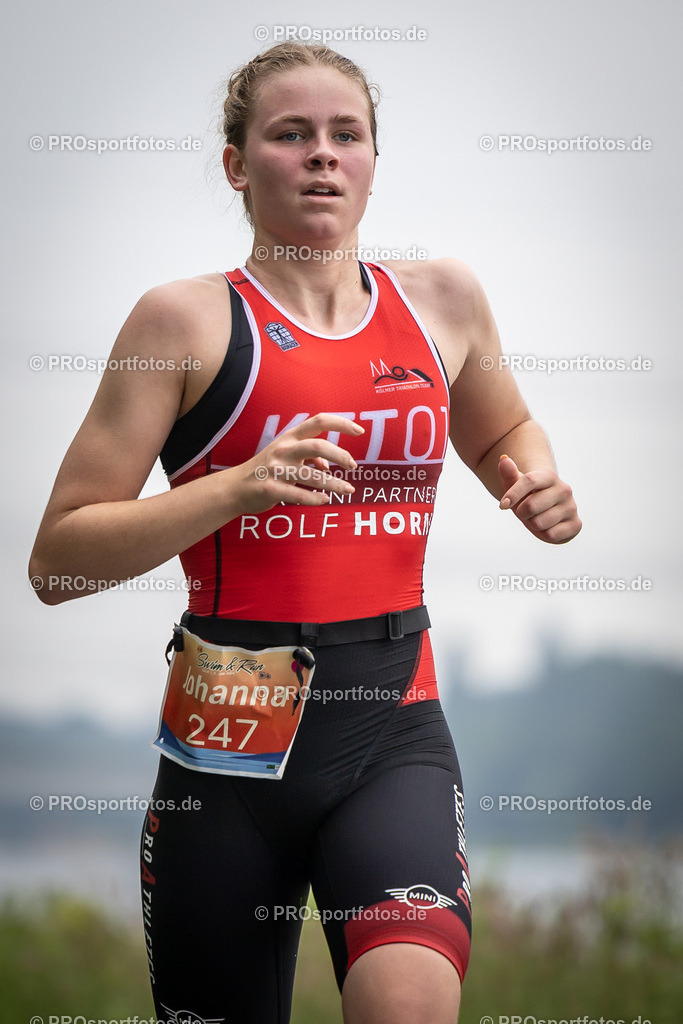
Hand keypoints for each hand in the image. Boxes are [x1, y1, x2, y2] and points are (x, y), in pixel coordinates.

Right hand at [235, 413, 363, 515]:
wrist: (235, 487)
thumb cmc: (266, 469)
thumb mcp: (285, 455)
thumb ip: (308, 456)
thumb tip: (328, 466)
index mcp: (289, 437)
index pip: (318, 421)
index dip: (341, 423)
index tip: (359, 431)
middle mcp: (283, 450)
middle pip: (318, 446)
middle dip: (340, 456)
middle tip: (353, 466)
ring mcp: (276, 469)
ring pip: (313, 477)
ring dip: (335, 484)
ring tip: (348, 490)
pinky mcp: (271, 489)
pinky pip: (300, 496)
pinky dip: (316, 499)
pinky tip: (325, 500)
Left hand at [497, 454, 581, 543]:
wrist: (549, 511)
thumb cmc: (528, 497)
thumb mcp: (517, 486)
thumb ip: (509, 474)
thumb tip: (503, 459)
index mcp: (549, 476)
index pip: (529, 481)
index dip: (513, 494)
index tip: (502, 505)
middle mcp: (564, 489)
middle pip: (530, 506)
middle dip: (521, 513)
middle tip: (526, 512)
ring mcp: (572, 507)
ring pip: (539, 523)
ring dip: (532, 524)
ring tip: (538, 518)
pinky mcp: (576, 524)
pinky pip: (550, 534)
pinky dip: (544, 534)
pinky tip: (548, 527)